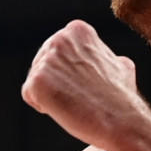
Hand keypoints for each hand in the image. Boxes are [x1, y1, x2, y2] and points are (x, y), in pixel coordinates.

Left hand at [21, 20, 149, 149]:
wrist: (121, 120)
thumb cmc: (120, 98)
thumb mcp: (120, 65)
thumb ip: (105, 57)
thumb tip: (114, 60)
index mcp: (77, 31)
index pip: (55, 52)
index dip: (68, 74)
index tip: (86, 84)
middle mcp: (59, 39)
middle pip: (42, 65)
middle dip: (57, 84)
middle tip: (80, 96)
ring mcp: (47, 59)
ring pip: (35, 80)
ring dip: (51, 95)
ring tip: (74, 101)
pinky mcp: (37, 81)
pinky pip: (29, 95)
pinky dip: (43, 106)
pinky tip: (64, 108)